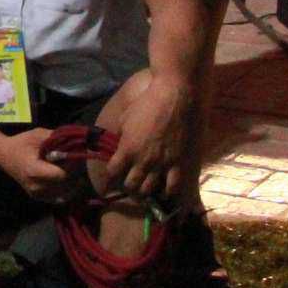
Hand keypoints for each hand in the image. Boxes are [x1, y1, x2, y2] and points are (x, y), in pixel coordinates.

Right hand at [0, 128, 86, 202]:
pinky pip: (59, 198)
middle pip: (66, 185)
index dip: (73, 166)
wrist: (4, 155)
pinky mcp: (38, 197)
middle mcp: (36, 187)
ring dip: (72, 182)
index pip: (63, 175)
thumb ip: (58, 139)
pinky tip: (68, 179)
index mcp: (35, 171)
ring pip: (65, 193)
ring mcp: (36, 194)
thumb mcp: (39, 135)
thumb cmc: (22, 143)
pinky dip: (66, 190)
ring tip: (72, 169)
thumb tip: (79, 143)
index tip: (75, 156)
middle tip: (77, 162)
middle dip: (75, 173)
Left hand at [102, 77, 192, 205]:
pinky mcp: (179, 164)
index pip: (112, 173)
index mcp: (127, 149)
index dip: (108, 179)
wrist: (174, 96)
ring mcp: (161, 164)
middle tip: (129, 187)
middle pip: (131, 186)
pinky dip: (167, 191)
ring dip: (145, 191)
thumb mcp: (125, 118)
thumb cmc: (147, 103)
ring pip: (150, 189)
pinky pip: (172, 186)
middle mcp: (142, 161)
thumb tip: (117, 145)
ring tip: (145, 190)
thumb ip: (121, 136)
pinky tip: (165, 191)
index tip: (108, 183)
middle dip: (128, 188)